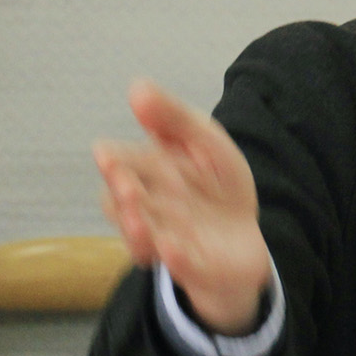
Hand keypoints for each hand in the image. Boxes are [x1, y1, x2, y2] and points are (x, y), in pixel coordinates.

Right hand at [93, 79, 270, 333]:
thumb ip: (174, 118)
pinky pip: (180, 266)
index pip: (120, 165)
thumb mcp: (205, 143)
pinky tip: (172, 249)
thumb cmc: (217, 185)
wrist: (246, 238)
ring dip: (138, 230)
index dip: (114, 163)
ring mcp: (167, 240)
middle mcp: (147, 209)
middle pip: (123, 203)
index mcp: (146, 175)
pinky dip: (174, 258)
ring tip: (139, 223)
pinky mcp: (193, 267)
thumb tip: (137, 87)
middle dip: (123, 195)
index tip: (109, 157)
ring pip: (142, 238)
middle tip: (126, 187)